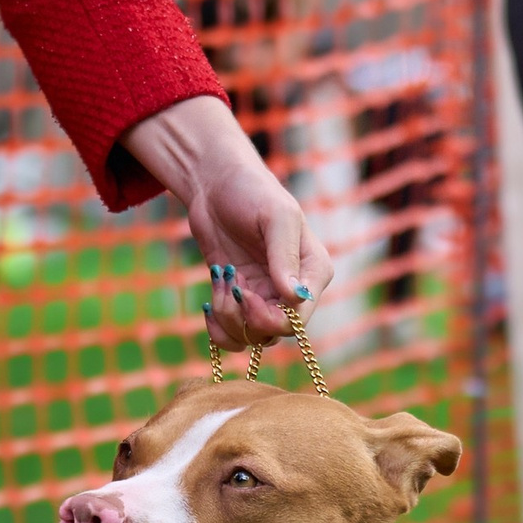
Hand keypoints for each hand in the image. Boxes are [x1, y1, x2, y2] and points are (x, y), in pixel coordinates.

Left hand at [121, 93, 332, 350]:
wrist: (216, 184)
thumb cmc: (252, 191)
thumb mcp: (274, 216)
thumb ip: (284, 256)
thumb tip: (293, 297)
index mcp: (313, 272)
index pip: (299, 318)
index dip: (270, 317)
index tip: (244, 292)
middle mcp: (293, 290)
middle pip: (274, 333)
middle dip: (245, 319)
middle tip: (229, 287)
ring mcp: (266, 296)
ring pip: (253, 338)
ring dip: (228, 320)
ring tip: (219, 283)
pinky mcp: (240, 298)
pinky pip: (234, 334)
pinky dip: (218, 330)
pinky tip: (208, 303)